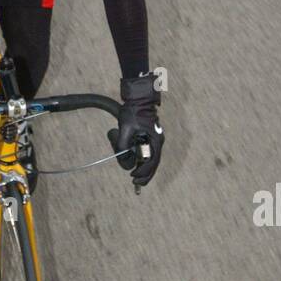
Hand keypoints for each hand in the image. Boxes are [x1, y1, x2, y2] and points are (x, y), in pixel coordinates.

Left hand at [108, 72, 163, 187]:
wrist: (138, 97)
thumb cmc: (133, 111)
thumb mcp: (125, 128)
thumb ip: (123, 143)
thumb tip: (122, 156)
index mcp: (155, 140)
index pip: (152, 162)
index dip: (143, 172)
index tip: (134, 176)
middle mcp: (158, 141)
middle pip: (154, 163)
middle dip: (146, 174)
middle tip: (136, 183)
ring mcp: (155, 138)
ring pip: (151, 158)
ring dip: (144, 167)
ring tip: (136, 175)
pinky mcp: (150, 135)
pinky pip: (148, 151)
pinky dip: (143, 159)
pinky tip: (137, 163)